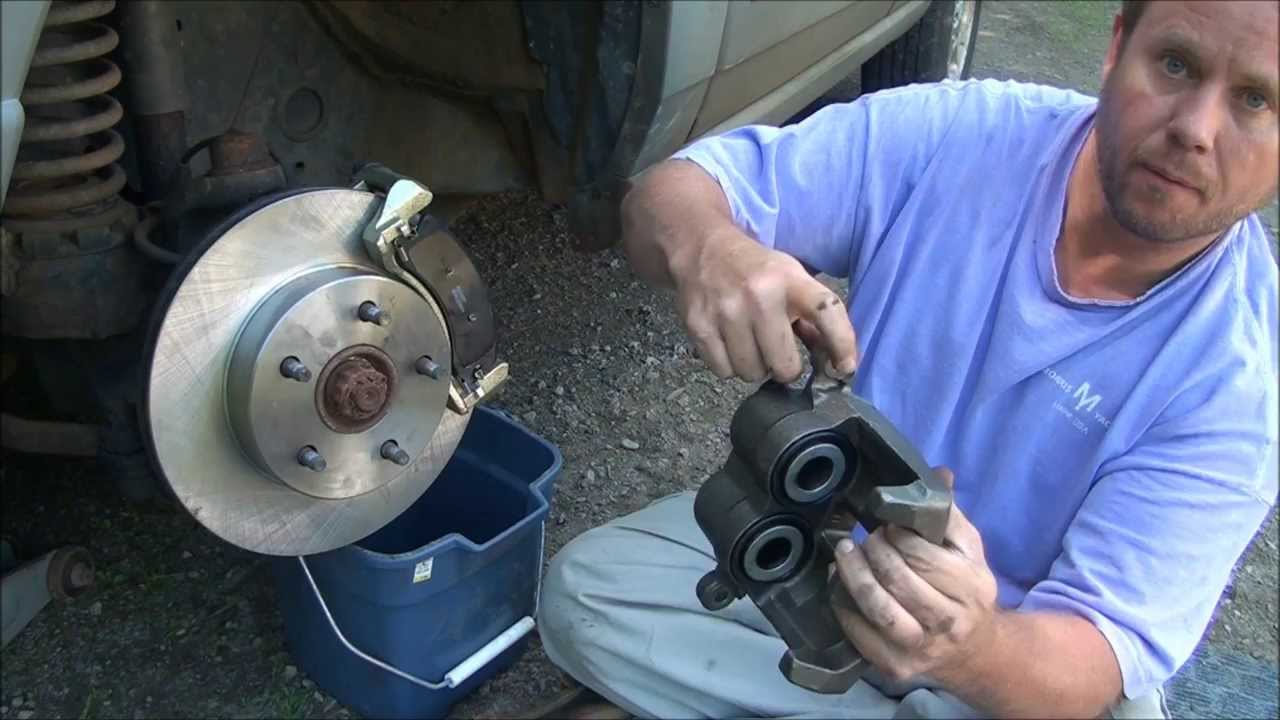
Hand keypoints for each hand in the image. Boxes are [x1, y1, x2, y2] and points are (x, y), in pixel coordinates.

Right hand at [670, 225, 858, 382]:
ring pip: (752, 373)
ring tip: (751, 343)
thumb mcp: (791, 280)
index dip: (842, 343)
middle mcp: (759, 295)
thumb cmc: (757, 270)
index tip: (845, 367)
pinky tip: (730, 343)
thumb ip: (813, 320)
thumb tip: (837, 363)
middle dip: (785, 367)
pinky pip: (723, 371)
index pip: (826, 312)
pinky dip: (729, 365)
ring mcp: (726, 312)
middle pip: (784, 365)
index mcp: (790, 279)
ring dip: (755, 366)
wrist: (703, 249)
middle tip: (779, 352)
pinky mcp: (699, 326)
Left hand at [829, 467, 997, 685]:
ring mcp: (925, 647)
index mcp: (971, 584)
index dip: (896, 534)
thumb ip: (949, 514)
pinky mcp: (899, 666)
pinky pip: (863, 636)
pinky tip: (837, 586)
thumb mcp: (968, 549)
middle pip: (899, 579)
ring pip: (881, 610)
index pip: (923, 554)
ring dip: (854, 577)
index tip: (885, 523)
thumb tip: (938, 473)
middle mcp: (952, 619)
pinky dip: (844, 608)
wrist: (977, 651)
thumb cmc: (965, 590)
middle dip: (873, 552)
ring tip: (844, 555)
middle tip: (861, 539)